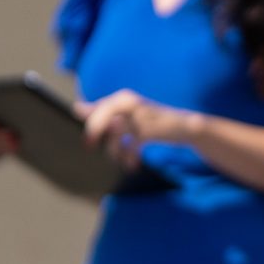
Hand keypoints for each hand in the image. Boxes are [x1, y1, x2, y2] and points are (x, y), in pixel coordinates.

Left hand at [77, 91, 191, 168]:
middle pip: (104, 116)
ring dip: (114, 149)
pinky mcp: (150, 129)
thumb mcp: (128, 114)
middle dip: (94, 131)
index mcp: (124, 98)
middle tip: (88, 146)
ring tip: (117, 160)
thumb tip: (77, 107)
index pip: (98, 108)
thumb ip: (104, 111)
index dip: (92, 123)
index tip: (89, 139)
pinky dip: (130, 156)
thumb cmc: (153, 120)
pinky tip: (131, 165)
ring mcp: (140, 116)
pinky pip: (131, 144)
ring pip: (116, 132)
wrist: (186, 126)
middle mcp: (131, 102)